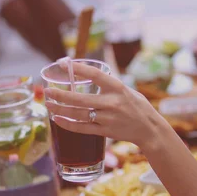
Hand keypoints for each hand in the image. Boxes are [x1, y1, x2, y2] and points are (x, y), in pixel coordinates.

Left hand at [44, 62, 166, 148]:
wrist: (150, 129)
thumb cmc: (137, 106)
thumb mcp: (126, 90)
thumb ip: (108, 85)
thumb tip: (85, 76)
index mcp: (118, 87)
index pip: (94, 75)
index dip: (77, 68)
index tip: (62, 64)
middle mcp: (112, 102)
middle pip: (80, 99)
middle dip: (60, 95)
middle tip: (47, 91)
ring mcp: (108, 118)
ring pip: (78, 114)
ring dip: (60, 110)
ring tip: (48, 105)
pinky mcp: (106, 131)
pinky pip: (82, 128)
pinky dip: (68, 124)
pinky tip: (57, 119)